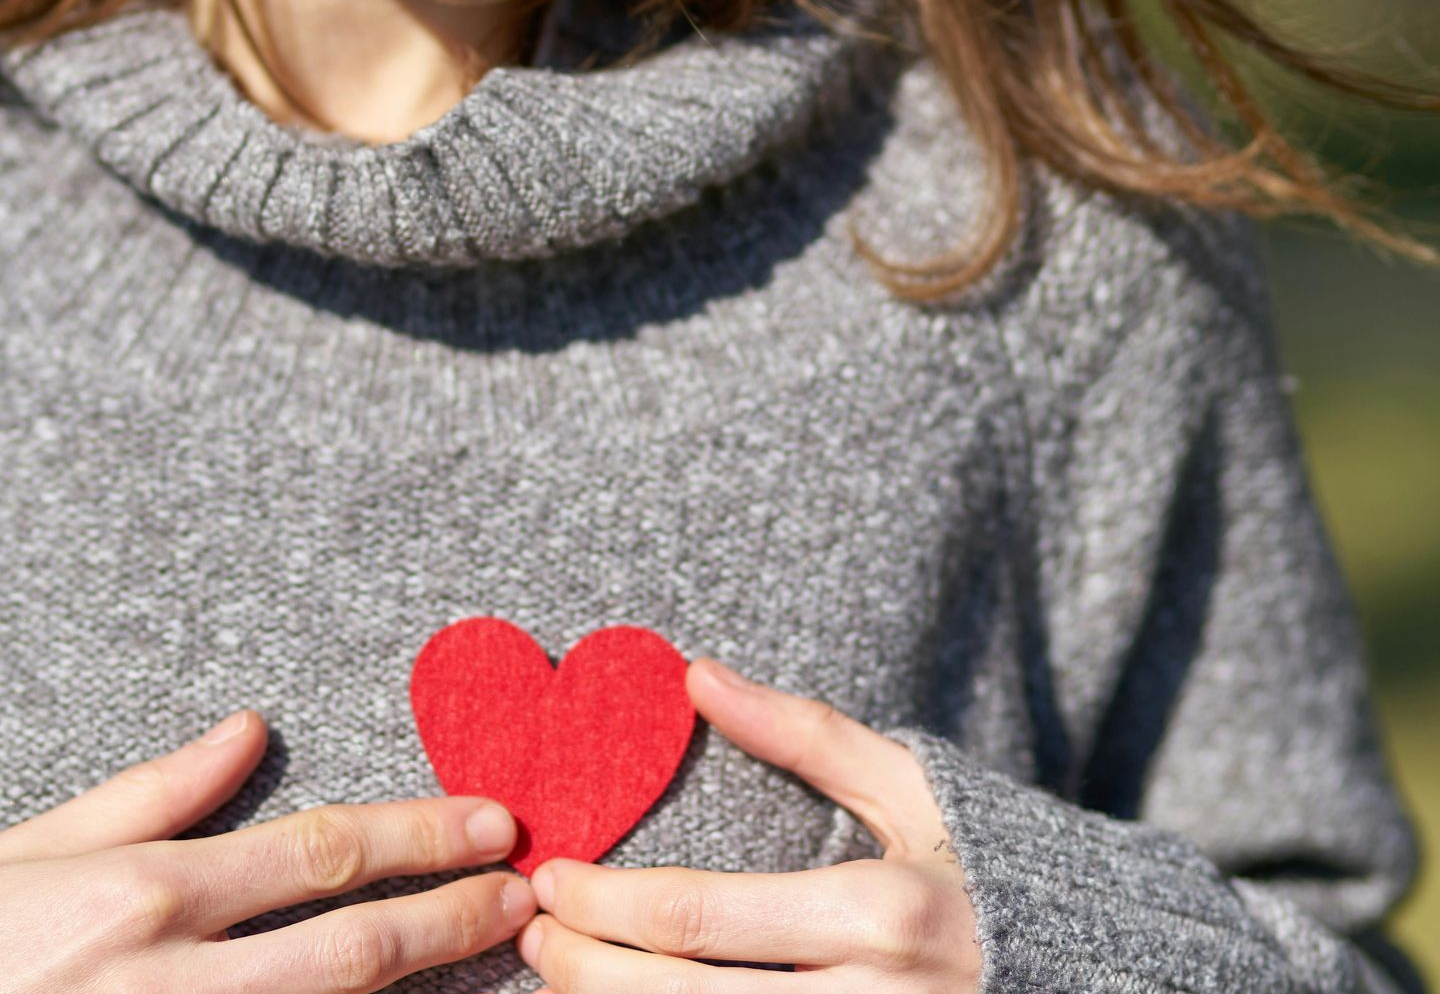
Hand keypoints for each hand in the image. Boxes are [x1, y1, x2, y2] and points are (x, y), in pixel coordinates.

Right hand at [0, 709, 537, 993]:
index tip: (488, 823)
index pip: (315, 853)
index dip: (417, 836)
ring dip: (421, 987)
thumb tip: (249, 728)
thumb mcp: (33, 847)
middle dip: (451, 915)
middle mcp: (170, 975)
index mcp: (143, 892)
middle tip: (527, 892)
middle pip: (349, 945)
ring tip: (498, 954)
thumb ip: (153, 791)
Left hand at [515, 659, 980, 991]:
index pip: (697, 918)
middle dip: (585, 970)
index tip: (549, 877)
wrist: (1106, 977)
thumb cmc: (990, 872)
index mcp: (877, 913)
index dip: (602, 903)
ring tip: (561, 979)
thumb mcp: (912, 789)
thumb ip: (804, 734)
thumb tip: (698, 674)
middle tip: (530, 936)